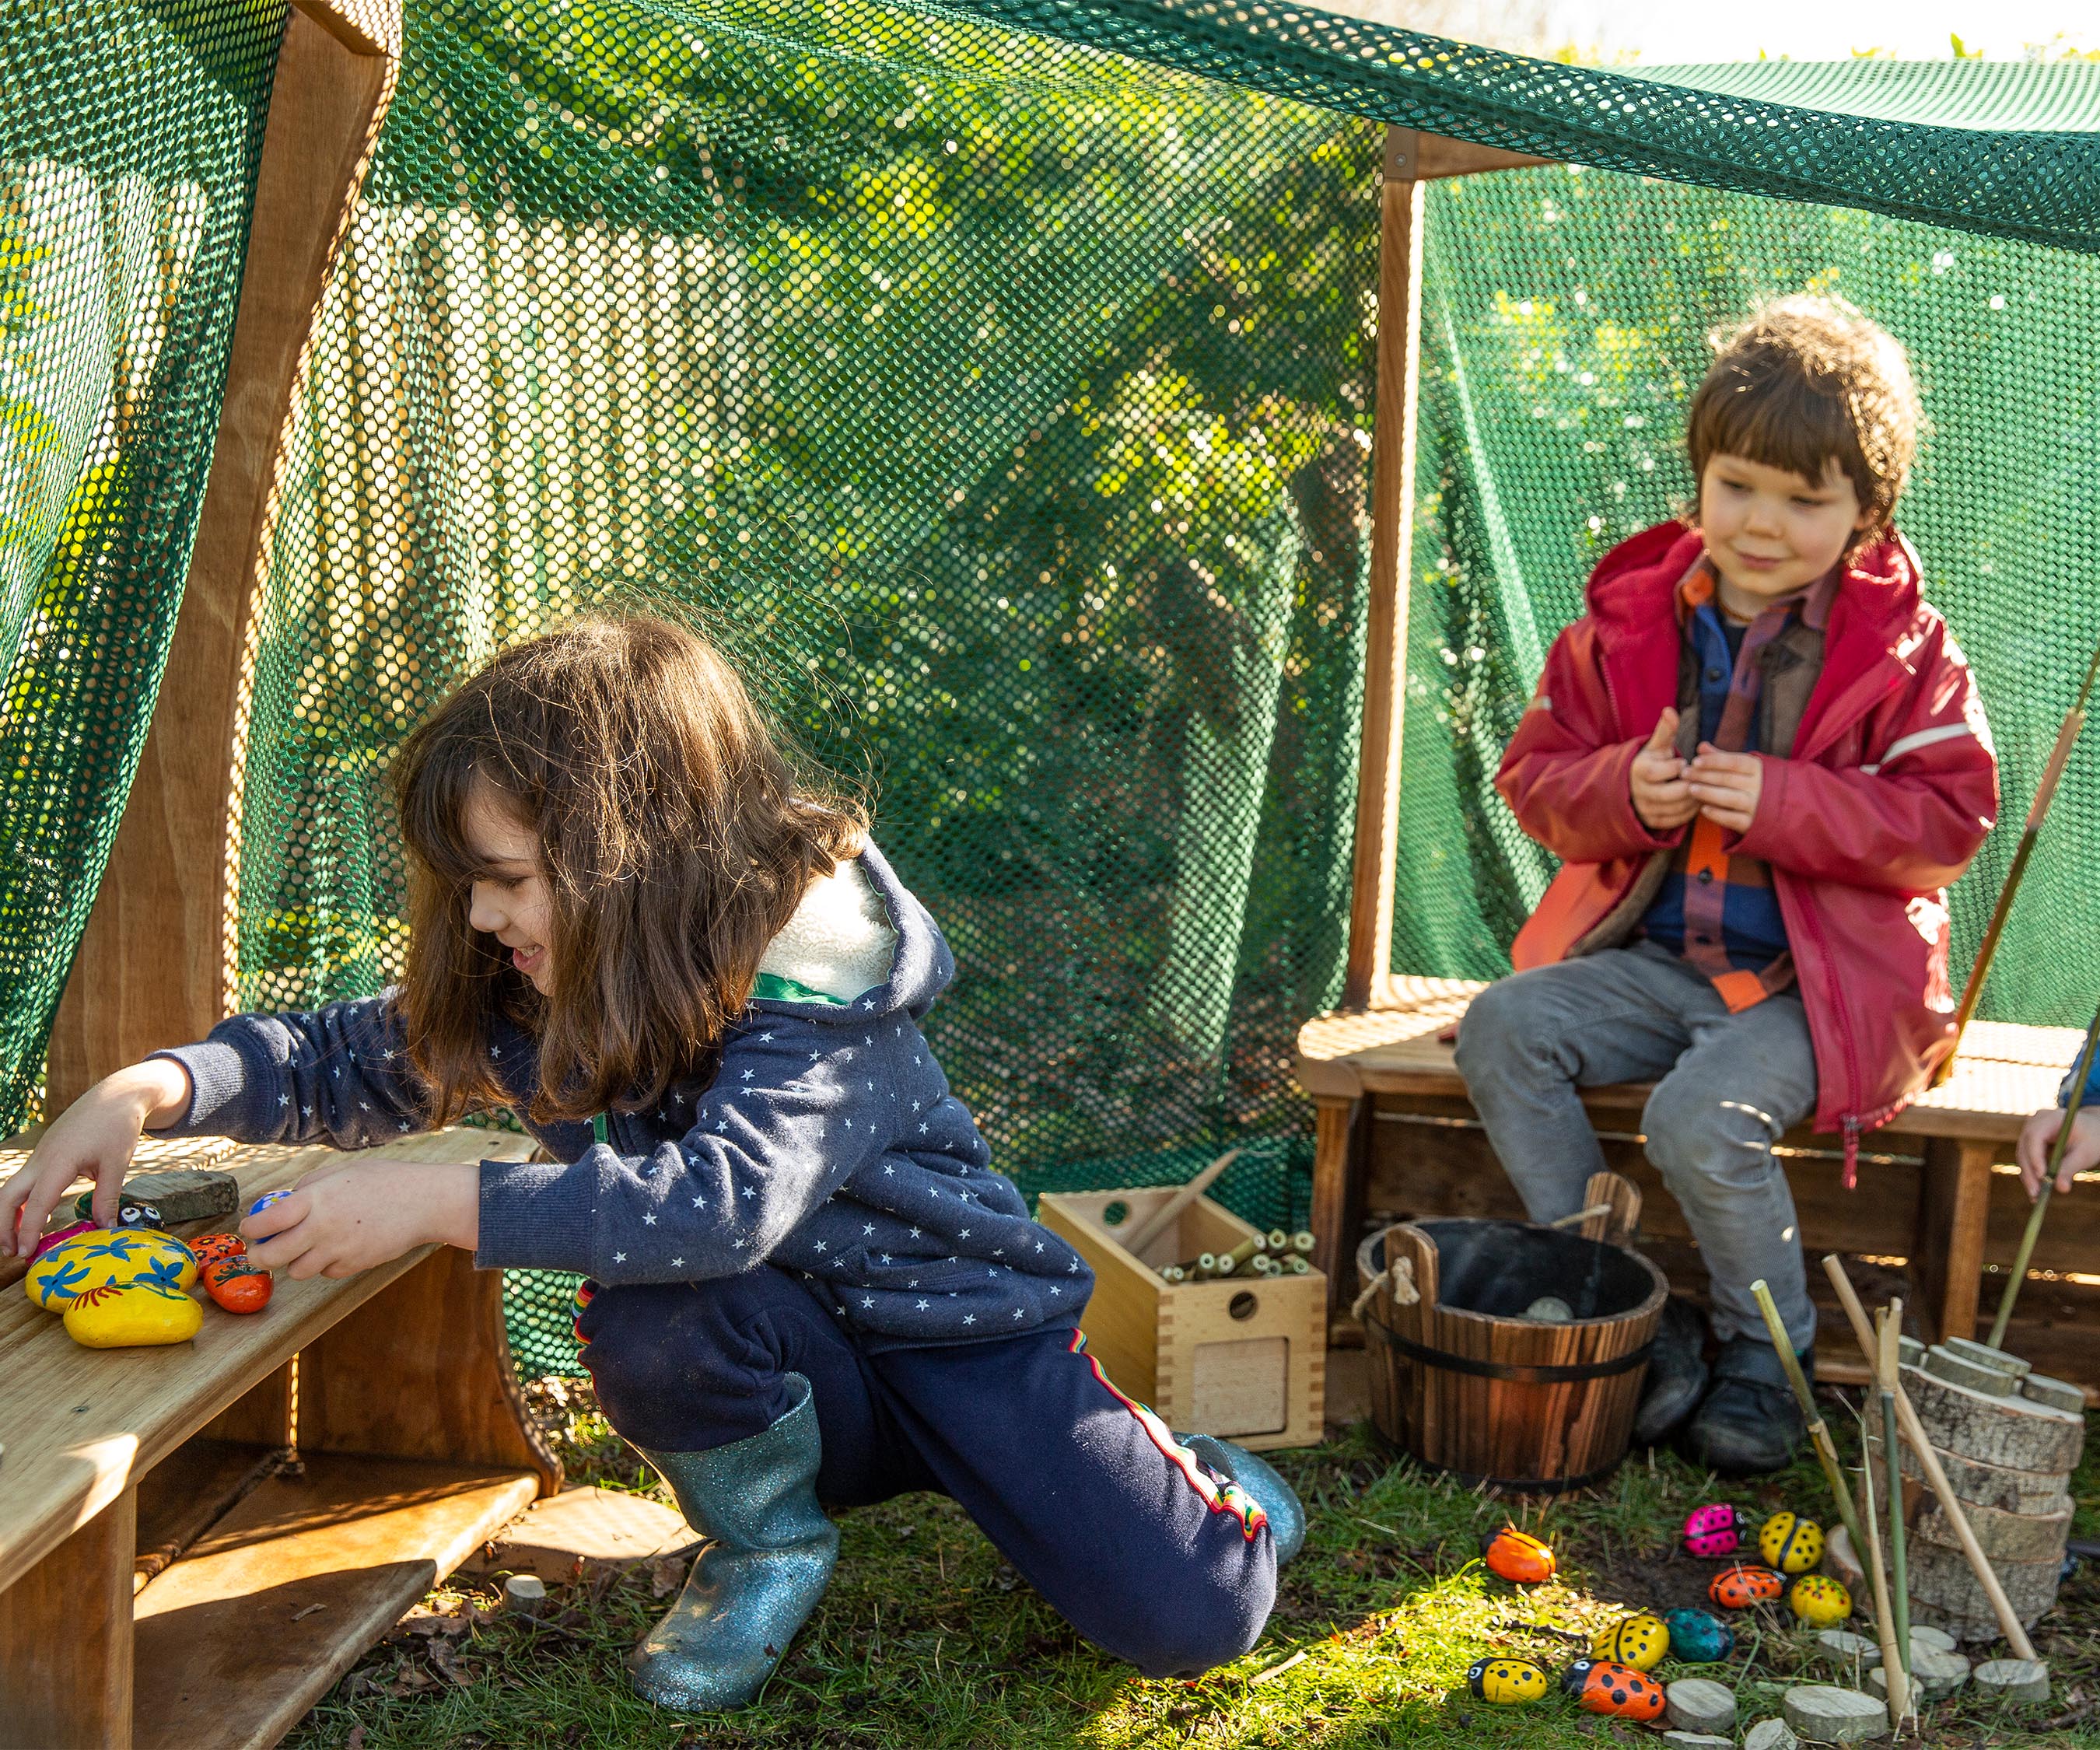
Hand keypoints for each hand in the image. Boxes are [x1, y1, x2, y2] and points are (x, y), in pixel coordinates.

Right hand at [0, 1059, 191, 1255]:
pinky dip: (23, 1202)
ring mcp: (40, 1156)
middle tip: (14, 1252)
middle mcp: (41, 1159)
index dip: (30, 1230)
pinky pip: (25, 1182)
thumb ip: (108, 1197)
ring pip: (12, 1189)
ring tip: (19, 1242)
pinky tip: (35, 1217)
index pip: (37, 1202)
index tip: (26, 1253)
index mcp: (59, 1161)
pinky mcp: (44, 1155)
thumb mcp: (117, 1162)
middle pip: (8, 1196)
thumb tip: (105, 1229)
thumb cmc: (117, 1126)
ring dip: (11, 1216)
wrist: (116, 1095)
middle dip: (5, 1226)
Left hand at [241, 1158, 479, 1279]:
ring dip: (294, 1261)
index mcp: (317, 1199)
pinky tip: (336, 1248)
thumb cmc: (384, 1180)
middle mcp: (323, 1227)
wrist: (424, 1202)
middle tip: (259, 1252)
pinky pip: (326, 1272)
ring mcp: (339, 1249)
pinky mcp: (354, 1265)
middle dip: (259, 1256)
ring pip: (297, 1270)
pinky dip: (324, 1264)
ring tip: (303, 1248)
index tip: (248, 1228)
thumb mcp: (342, 1172)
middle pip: (273, 1255)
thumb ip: (309, 1187)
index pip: (268, 1220)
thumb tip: (282, 1204)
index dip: (251, 1227)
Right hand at [1629, 708, 1696, 831]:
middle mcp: (1640, 792)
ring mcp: (1646, 809)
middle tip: (1698, 778)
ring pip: (1677, 808)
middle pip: (1671, 794)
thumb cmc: (1652, 761)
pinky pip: (1678, 820)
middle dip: (1690, 785)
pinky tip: (1696, 800)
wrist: (1635, 787)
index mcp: (1639, 771)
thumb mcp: (1657, 745)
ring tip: (1701, 788)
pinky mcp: (1654, 822)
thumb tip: (1670, 710)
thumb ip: (1666, 730)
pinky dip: (1691, 811)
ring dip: (1694, 799)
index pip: (1661, 772)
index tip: (1684, 762)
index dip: (1677, 767)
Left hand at [1686, 743, 1763, 833]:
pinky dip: (1719, 815)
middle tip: (1684, 774)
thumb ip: (1720, 757)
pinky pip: (1734, 819)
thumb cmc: (1747, 782)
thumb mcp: (1738, 767)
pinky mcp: (1751, 823)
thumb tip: (1701, 746)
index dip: (1714, 761)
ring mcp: (1756, 805)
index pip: (1734, 762)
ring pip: (1732, 798)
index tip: (1695, 761)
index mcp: (1756, 768)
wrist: (1772, 809)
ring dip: (1709, 793)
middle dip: (1704, 776)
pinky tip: (1703, 809)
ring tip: (1691, 789)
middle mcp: (1759, 786)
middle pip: (1729, 779)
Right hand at [2015, 1107, 2099, 1199]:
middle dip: (2029, 1172)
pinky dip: (2031, 1173)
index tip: (2041, 1176)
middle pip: (2025, 1148)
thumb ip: (2071, 1168)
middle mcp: (2035, 1122)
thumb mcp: (2085, 1153)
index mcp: (2050, 1118)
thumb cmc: (2092, 1137)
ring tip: (2035, 1196)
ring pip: (2023, 1155)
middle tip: (2035, 1193)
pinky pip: (2027, 1158)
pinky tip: (2035, 1189)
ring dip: (2028, 1176)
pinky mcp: (2030, 1140)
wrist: (2092, 1128)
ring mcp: (2030, 1130)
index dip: (2035, 1156)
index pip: (2035, 1137)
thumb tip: (2061, 1188)